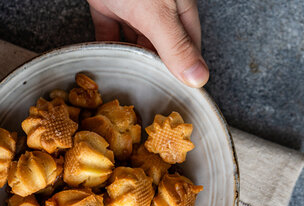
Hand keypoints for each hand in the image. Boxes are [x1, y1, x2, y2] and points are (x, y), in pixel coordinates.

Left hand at [87, 0, 208, 87]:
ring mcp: (132, 6)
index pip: (188, 49)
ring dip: (129, 61)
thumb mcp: (158, 13)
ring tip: (126, 87)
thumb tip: (199, 79)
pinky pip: (108, 31)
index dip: (183, 73)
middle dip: (153, 71)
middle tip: (147, 98)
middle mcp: (157, 10)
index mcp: (178, 10)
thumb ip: (176, 45)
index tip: (175, 98)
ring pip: (133, 42)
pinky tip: (104, 63)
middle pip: (159, 48)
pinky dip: (105, 46)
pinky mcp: (106, 3)